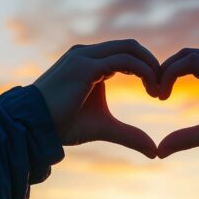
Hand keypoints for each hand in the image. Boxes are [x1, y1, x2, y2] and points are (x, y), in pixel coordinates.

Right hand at [34, 40, 158, 157]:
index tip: (157, 91)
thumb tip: (153, 152)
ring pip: (130, 49)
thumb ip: (129, 135)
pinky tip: (151, 89)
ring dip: (151, 67)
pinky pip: (123, 61)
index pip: (126, 53)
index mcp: (90, 62)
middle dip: (153, 63)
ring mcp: (85, 57)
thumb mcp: (104, 128)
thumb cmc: (63, 126)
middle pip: (131, 46)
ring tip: (158, 91)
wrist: (34, 128)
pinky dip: (142, 71)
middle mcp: (87, 54)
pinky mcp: (84, 66)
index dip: (146, 67)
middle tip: (164, 88)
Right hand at [158, 48, 198, 157]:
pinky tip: (184, 84)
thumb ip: (187, 139)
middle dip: (169, 69)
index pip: (189, 61)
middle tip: (156, 88)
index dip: (168, 75)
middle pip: (191, 54)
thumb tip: (159, 152)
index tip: (160, 96)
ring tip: (166, 87)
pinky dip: (193, 68)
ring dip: (180, 68)